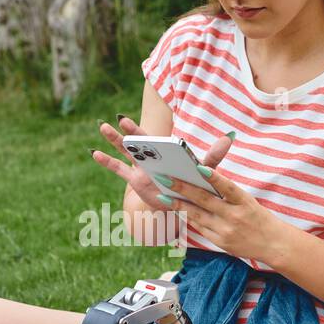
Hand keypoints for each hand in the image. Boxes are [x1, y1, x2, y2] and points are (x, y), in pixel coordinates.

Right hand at [91, 113, 233, 208]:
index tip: (126, 120)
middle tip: (115, 120)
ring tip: (101, 127)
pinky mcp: (136, 182)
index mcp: (164, 151)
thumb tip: (229, 138)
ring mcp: (141, 168)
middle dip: (126, 132)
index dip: (138, 130)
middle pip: (137, 142)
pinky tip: (94, 153)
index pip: (150, 139)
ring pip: (125, 152)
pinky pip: (119, 170)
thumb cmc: (193, 183)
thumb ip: (213, 156)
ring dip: (113, 141)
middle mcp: (151, 157)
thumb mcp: (203, 170)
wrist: (183, 203)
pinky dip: (107, 162)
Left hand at [161, 166, 292, 265]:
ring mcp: (226, 231)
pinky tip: (176, 209)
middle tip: (165, 179)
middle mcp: (234, 216)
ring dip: (178, 204)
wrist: (273, 244)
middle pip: (205, 200)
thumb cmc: (259, 218)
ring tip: (163, 195)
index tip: (199, 167)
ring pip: (197, 215)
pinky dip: (188, 217)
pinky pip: (200, 227)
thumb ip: (228, 193)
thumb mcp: (248, 201)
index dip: (214, 177)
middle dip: (183, 188)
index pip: (227, 187)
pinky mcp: (220, 242)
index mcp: (244, 202)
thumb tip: (205, 178)